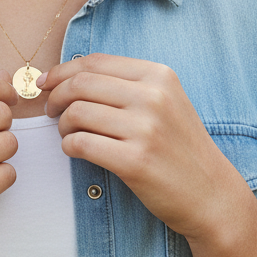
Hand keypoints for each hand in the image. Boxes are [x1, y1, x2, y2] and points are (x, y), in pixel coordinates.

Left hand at [40, 54, 247, 242]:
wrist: (211, 194)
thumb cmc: (180, 146)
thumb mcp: (166, 100)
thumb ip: (126, 83)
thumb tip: (69, 73)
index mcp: (159, 75)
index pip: (95, 62)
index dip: (62, 70)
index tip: (46, 82)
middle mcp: (153, 97)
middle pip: (81, 84)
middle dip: (56, 96)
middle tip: (50, 110)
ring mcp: (145, 129)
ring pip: (77, 113)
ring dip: (62, 124)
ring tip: (68, 133)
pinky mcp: (135, 162)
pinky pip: (81, 144)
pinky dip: (69, 146)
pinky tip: (75, 150)